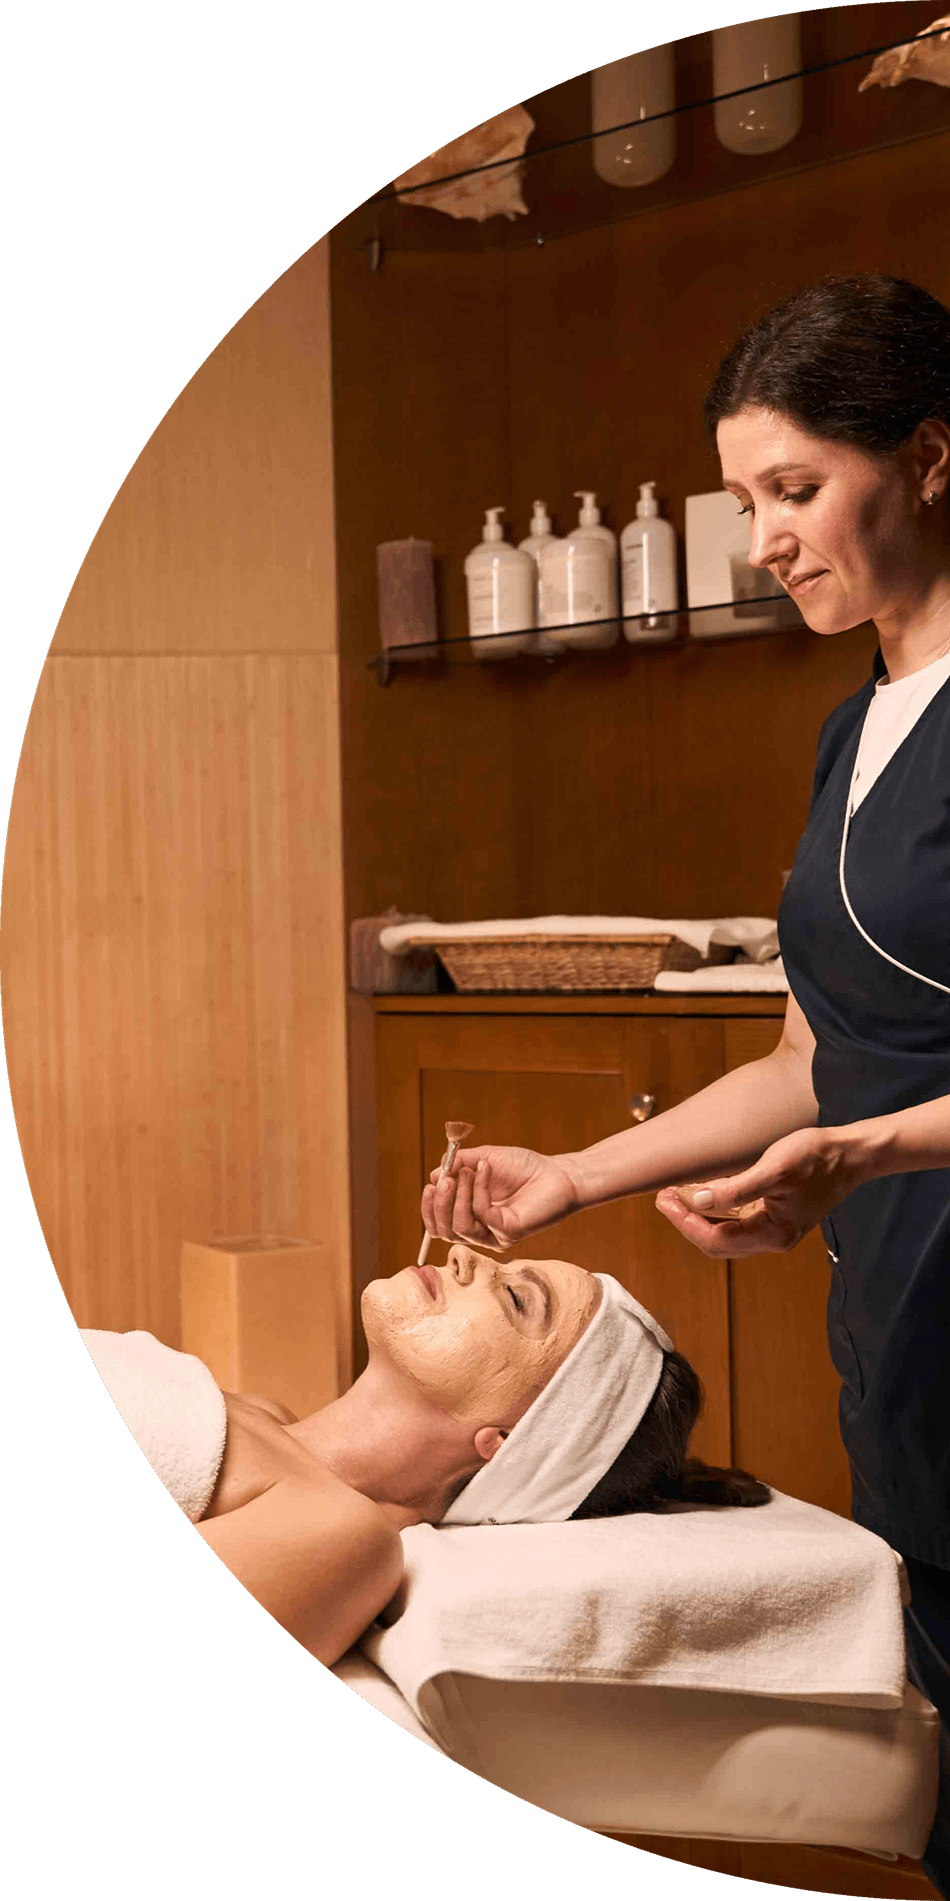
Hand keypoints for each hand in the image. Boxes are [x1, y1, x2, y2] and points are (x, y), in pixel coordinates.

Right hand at [421, 1145, 579, 1252]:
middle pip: (444, 1231)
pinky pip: (482, 1214)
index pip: (440, 1224)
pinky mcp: (508, 1232)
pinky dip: (479, 1189)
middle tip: (444, 1180)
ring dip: (458, 1196)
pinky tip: (485, 1169)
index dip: (430, 1207)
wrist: (558, 1173)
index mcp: (472, 1216)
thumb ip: (459, 1164)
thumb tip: (434, 1174)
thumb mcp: (485, 1158)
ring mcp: (494, 1234)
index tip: (431, 1183)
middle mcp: (481, 1230)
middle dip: (438, 1205)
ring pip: (460, 1227)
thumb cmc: (525, 1168)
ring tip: (466, 1171)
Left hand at [654, 1126, 865, 1256]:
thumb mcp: (775, 1168)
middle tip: (663, 1196)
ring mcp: (774, 1229)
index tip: (664, 1199)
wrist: (851, 1155)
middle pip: (717, 1241)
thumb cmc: (816, 1158)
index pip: (716, 1238)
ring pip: (725, 1233)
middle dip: (687, 1221)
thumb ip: (735, 1188)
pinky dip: (716, 1209)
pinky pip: (737, 1221)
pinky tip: (702, 1192)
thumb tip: (696, 1200)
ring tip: (674, 1195)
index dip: (685, 1221)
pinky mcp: (775, 1215)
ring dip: (698, 1216)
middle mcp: (773, 1238)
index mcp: (773, 1234)